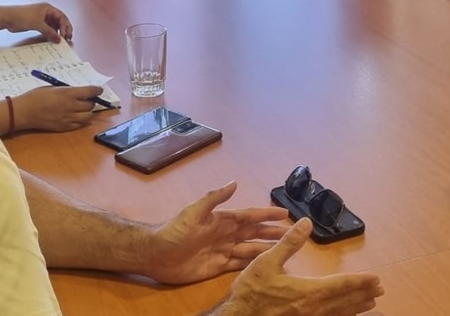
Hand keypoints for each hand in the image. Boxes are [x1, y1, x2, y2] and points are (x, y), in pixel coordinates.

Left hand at [2, 2, 73, 42]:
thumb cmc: (21, 16)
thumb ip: (49, 32)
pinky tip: (51, 39)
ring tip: (59, 41)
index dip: (65, 26)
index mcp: (48, 8)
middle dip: (63, 29)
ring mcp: (41, 18)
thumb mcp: (37, 24)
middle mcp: (46, 12)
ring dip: (57, 33)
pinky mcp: (37, 23)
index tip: (65, 35)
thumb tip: (58, 39)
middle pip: (59, 21)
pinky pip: (47, 29)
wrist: (7, 18)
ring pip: (53, 26)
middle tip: (66, 38)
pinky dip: (50, 34)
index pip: (61, 17)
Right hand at [13, 85, 104, 131]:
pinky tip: (76, 116)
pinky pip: (79, 125)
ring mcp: (69, 118)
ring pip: (88, 116)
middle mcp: (72, 106)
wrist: (25, 112)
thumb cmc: (36, 96)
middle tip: (87, 99)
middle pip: (91, 105)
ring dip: (87, 112)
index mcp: (69, 94)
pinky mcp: (65, 127)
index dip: (97, 90)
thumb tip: (77, 92)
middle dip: (91, 101)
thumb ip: (67, 90)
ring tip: (82, 108)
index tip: (99, 90)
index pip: (91, 91)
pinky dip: (81, 120)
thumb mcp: (53, 88)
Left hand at [142, 182, 288, 284]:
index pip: (249, 216)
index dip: (266, 215)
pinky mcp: (217, 267)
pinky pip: (239, 265)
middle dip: (272, 233)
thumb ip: (214, 198)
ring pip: (250, 249)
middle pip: (254, 233)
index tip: (285, 213)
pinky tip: (264, 266)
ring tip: (284, 250)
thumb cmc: (173, 231)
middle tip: (293, 234)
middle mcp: (225, 235)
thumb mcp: (194, 212)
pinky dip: (253, 264)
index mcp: (222, 220)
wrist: (156, 254)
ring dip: (266, 249)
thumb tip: (234, 183)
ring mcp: (222, 251)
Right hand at [211, 218, 383, 315]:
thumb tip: (306, 223)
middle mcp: (313, 309)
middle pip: (345, 301)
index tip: (376, 278)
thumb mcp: (266, 261)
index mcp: (307, 291)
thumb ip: (289, 243)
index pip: (341, 284)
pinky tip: (344, 315)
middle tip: (380, 289)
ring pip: (339, 314)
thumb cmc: (250, 292)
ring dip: (356, 307)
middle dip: (363, 294)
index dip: (360, 281)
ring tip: (370, 303)